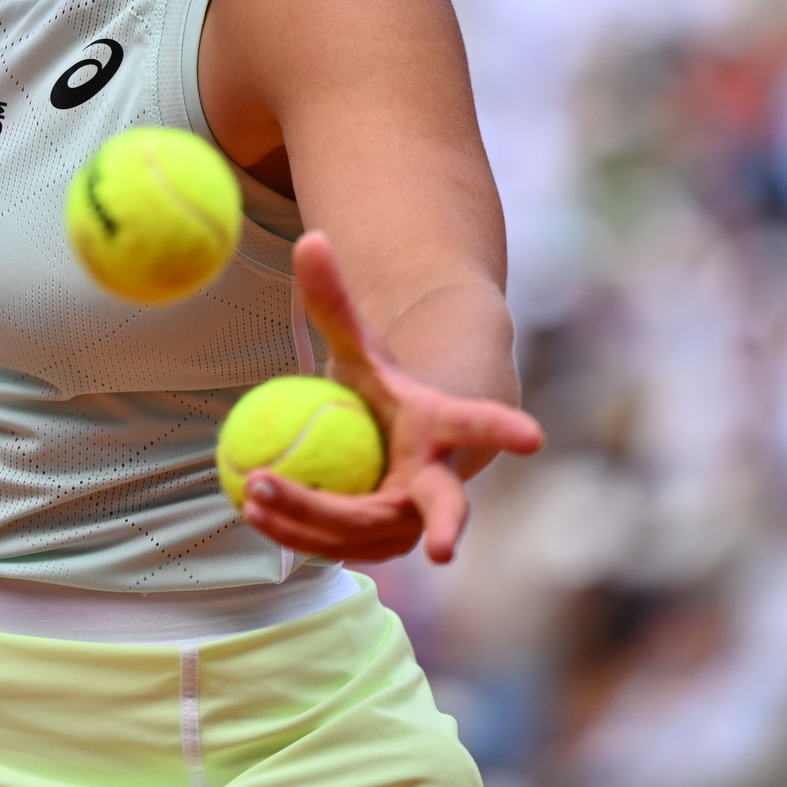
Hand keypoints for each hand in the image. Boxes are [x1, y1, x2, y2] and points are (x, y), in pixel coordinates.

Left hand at [237, 232, 544, 564]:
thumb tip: (309, 238)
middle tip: (443, 548)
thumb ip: (334, 299)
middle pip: (444, 507)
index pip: (480, 424)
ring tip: (256, 494)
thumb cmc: (385, 389)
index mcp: (446, 430)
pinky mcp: (377, 548)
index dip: (504, 430)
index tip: (534, 437)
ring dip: (315, 522)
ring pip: (368, 534)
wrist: (394, 445)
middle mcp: (439, 483)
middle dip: (448, 526)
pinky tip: (253, 510)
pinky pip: (336, 546)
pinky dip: (295, 531)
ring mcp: (411, 524)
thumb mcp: (358, 344)